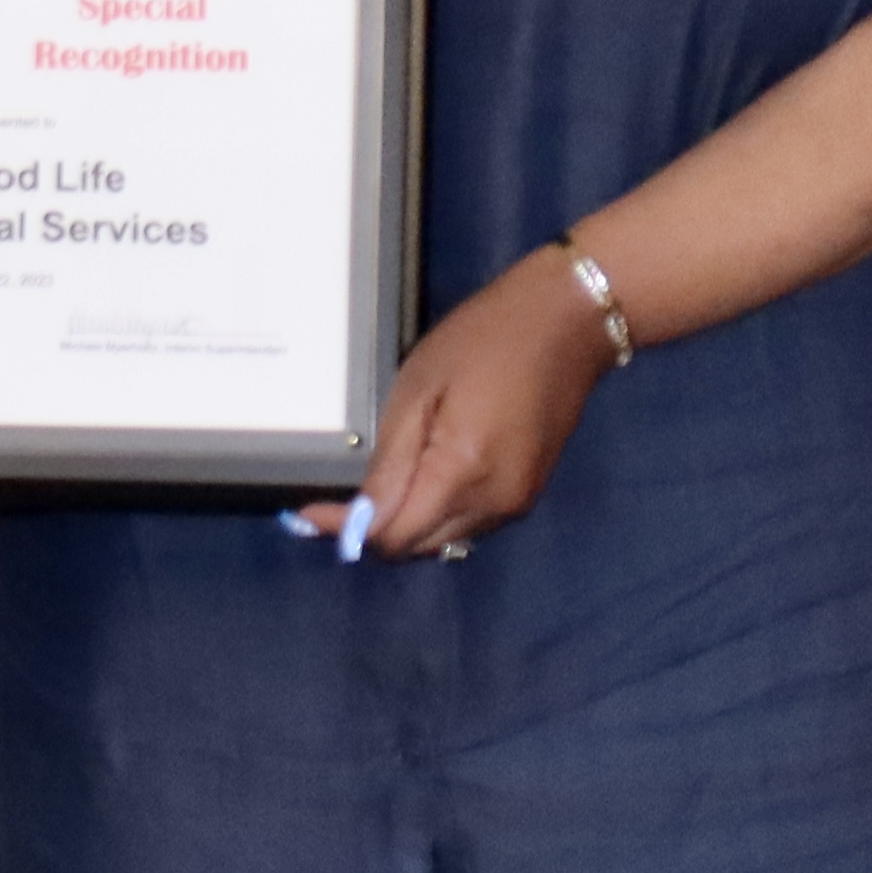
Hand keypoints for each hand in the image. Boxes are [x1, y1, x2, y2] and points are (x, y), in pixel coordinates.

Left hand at [285, 247, 617, 561]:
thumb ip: (391, 464)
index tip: (307, 516)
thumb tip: (360, 520)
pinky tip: (419, 482)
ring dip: (406, 524)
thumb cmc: (482, 343)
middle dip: (374, 531)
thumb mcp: (418, 391)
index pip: (394, 535)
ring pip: (444, 539)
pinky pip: (470, 523)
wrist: (565, 326)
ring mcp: (517, 504)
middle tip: (335, 502)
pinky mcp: (528, 494)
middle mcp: (494, 505)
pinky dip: (437, 513)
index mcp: (462, 475)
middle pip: (419, 546)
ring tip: (374, 489)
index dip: (348, 531)